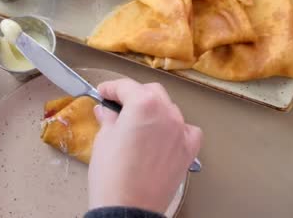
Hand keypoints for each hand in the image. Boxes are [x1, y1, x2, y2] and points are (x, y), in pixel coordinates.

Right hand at [88, 79, 201, 213]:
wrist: (129, 209)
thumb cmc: (113, 176)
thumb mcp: (103, 140)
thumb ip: (108, 119)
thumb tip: (106, 111)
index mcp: (144, 104)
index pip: (126, 86)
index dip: (111, 88)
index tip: (103, 93)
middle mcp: (167, 113)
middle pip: (151, 92)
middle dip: (134, 95)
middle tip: (118, 106)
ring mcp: (181, 131)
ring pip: (169, 109)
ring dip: (154, 110)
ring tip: (139, 123)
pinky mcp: (188, 150)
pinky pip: (186, 130)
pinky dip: (176, 128)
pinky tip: (164, 136)